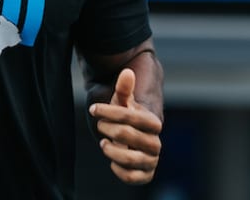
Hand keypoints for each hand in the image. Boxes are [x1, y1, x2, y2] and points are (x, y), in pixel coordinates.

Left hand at [88, 68, 161, 184]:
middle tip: (100, 126)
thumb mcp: (123, 103)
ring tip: (103, 143)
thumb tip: (126, 71)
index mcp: (154, 123)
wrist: (132, 139)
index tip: (93, 109)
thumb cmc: (126, 118)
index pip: (130, 117)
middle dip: (108, 129)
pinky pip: (131, 177)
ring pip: (130, 158)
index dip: (109, 112)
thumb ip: (124, 89)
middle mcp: (156, 143)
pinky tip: (112, 162)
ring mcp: (151, 160)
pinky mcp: (145, 175)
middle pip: (126, 135)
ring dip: (111, 151)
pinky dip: (118, 169)